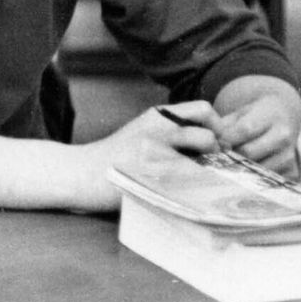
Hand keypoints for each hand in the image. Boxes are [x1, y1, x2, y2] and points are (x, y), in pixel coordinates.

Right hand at [72, 101, 223, 210]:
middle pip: (209, 131)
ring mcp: (156, 151)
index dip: (217, 127)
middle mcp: (159, 128)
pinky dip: (195, 185)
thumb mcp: (142, 131)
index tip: (215, 143)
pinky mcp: (151, 174)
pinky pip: (188, 178)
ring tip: (201, 178)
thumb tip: (208, 141)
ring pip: (202, 153)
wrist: (81, 172)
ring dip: (209, 167)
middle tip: (214, 164)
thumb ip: (169, 130)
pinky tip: (188, 191)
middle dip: (218, 149)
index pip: (204, 110)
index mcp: (158, 115)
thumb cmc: (114, 157)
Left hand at [212, 79, 300, 176]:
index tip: (215, 144)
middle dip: (231, 156)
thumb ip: (223, 126)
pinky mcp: (291, 172)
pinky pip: (265, 181)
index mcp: (270, 115)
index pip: (245, 130)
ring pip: (256, 170)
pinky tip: (248, 170)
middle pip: (249, 153)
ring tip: (233, 163)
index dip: (226, 139)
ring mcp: (289, 155)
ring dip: (240, 170)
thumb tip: (208, 143)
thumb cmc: (255, 116)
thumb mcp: (240, 113)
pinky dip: (253, 179)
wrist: (284, 118)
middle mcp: (283, 135)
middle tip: (221, 156)